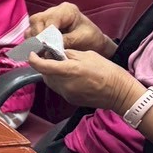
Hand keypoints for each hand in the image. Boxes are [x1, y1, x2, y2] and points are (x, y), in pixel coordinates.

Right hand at [28, 2, 115, 55]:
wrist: (95, 43)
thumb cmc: (91, 39)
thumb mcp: (80, 40)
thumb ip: (63, 41)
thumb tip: (47, 47)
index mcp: (66, 10)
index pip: (49, 20)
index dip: (45, 35)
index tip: (46, 48)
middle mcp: (54, 10)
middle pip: (36, 20)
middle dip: (38, 37)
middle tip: (42, 50)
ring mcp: (48, 17)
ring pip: (32, 25)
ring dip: (34, 39)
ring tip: (41, 51)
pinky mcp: (44, 25)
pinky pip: (32, 30)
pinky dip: (34, 40)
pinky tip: (40, 49)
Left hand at [28, 50, 145, 113]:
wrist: (120, 93)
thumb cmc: (107, 71)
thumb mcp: (87, 55)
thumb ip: (68, 54)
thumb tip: (54, 52)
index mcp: (70, 70)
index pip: (42, 66)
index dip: (33, 59)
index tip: (32, 53)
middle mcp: (66, 84)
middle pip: (44, 74)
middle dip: (45, 65)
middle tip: (52, 57)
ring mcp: (67, 94)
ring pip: (50, 82)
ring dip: (51, 73)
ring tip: (62, 66)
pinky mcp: (70, 100)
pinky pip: (59, 88)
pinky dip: (60, 81)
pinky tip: (70, 76)